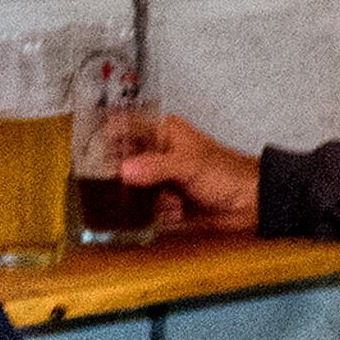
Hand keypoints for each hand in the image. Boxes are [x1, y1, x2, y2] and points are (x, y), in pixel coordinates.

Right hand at [119, 113, 259, 233]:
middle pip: (122, 161)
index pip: (125, 126)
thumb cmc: (225, 173)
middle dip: (117, 177)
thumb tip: (124, 171)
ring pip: (131, 188)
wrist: (251, 203)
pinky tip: (173, 213)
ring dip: (138, 199)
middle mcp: (157, 153)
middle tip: (111, 187)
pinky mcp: (164, 202)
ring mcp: (159, 179)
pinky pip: (145, 209)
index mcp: (162, 133)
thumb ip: (156, 167)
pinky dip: (154, 214)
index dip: (105, 135)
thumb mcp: (189, 165)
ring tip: (160, 202)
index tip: (87, 150)